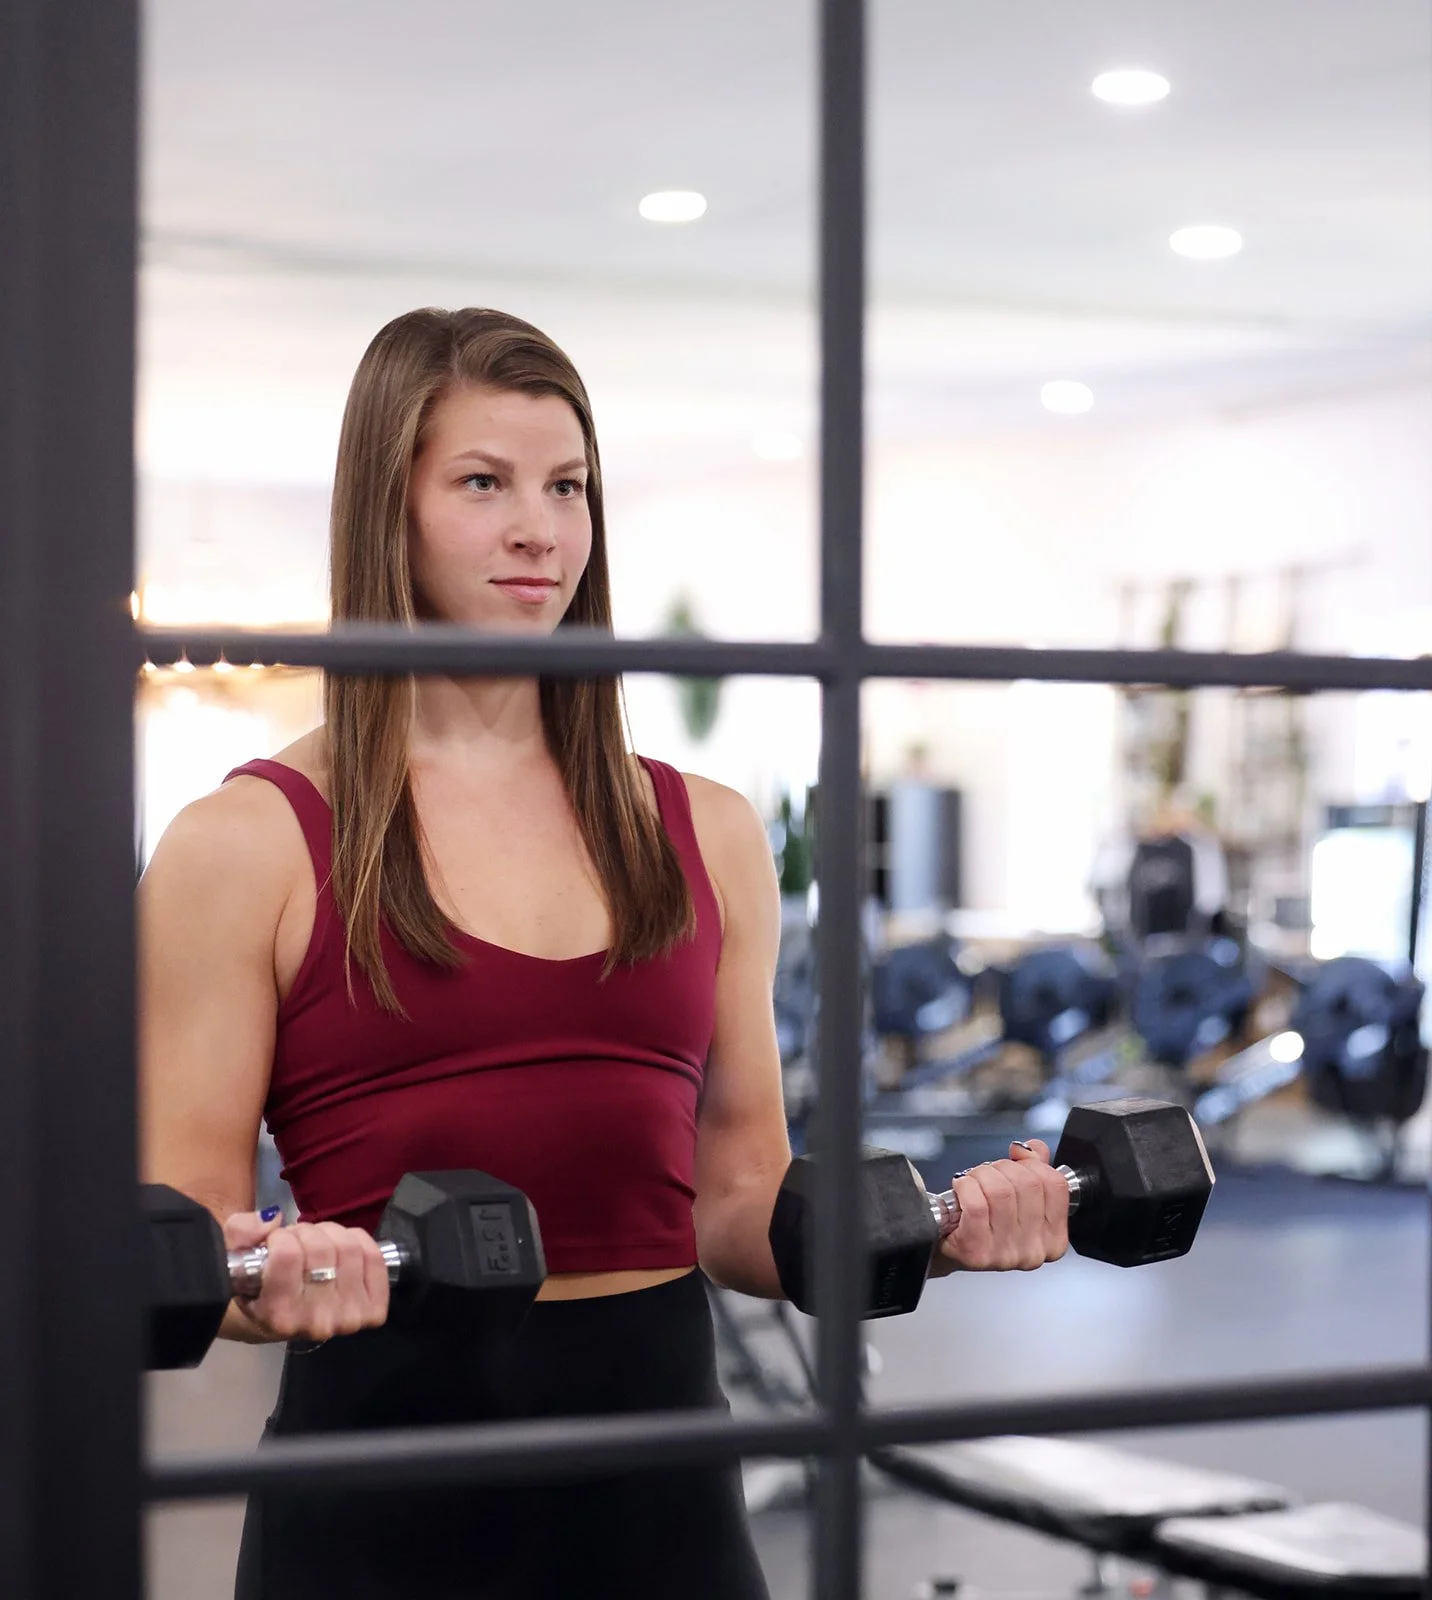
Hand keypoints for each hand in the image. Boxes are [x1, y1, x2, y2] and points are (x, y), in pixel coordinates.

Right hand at [223, 1207, 390, 1343]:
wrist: (281, 1317)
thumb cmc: (257, 1287)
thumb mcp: (235, 1259)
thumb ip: (241, 1233)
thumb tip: (271, 1218)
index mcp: (277, 1315)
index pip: (288, 1254)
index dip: (281, 1237)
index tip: (275, 1242)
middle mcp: (315, 1322)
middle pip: (321, 1248)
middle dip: (306, 1233)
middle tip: (297, 1242)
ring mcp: (348, 1319)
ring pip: (349, 1247)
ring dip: (330, 1234)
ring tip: (316, 1244)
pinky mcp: (371, 1312)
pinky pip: (374, 1257)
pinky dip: (359, 1241)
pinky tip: (341, 1249)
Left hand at [933, 1140, 1069, 1272]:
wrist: (952, 1246)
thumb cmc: (985, 1222)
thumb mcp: (1017, 1197)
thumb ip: (1033, 1168)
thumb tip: (1033, 1148)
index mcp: (1053, 1238)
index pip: (1054, 1183)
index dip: (1032, 1163)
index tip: (1016, 1164)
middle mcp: (1034, 1251)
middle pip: (1026, 1183)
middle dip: (1002, 1167)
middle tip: (988, 1173)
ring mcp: (1006, 1254)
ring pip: (1000, 1191)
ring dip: (981, 1175)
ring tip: (973, 1181)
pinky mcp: (977, 1252)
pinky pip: (976, 1205)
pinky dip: (965, 1186)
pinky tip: (961, 1189)